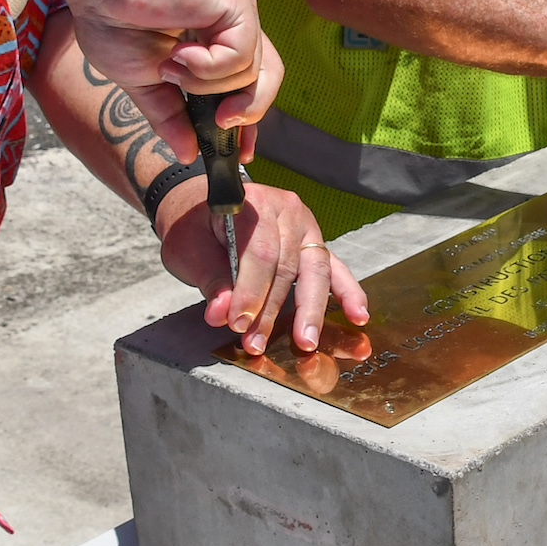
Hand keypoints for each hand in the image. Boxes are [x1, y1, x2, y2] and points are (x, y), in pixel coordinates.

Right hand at [65, 0, 280, 161]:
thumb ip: (169, 115)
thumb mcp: (142, 81)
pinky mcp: (237, 2)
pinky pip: (240, 57)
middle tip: (218, 123)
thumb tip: (187, 154)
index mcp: (213, 40)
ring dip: (205, 84)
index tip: (241, 151)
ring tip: (170, 67)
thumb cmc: (111, 17)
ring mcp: (237, 11)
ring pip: (250, 74)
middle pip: (266, 79)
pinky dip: (207, 67)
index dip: (247, 119)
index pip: (248, 85)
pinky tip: (178, 54)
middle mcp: (232, 24)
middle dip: (247, 111)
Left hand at [154, 180, 369, 356]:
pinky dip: (348, 293)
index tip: (238, 324)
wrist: (197, 208)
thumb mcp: (188, 249)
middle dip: (272, 311)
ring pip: (314, 271)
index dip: (251, 292)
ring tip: (306, 341)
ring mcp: (305, 226)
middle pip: (287, 266)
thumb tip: (223, 313)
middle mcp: (286, 210)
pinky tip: (358, 315)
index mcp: (254, 202)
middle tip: (257, 343)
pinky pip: (335, 269)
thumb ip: (210, 280)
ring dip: (310, 310)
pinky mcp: (313, 244)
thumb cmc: (193, 227)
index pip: (260, 253)